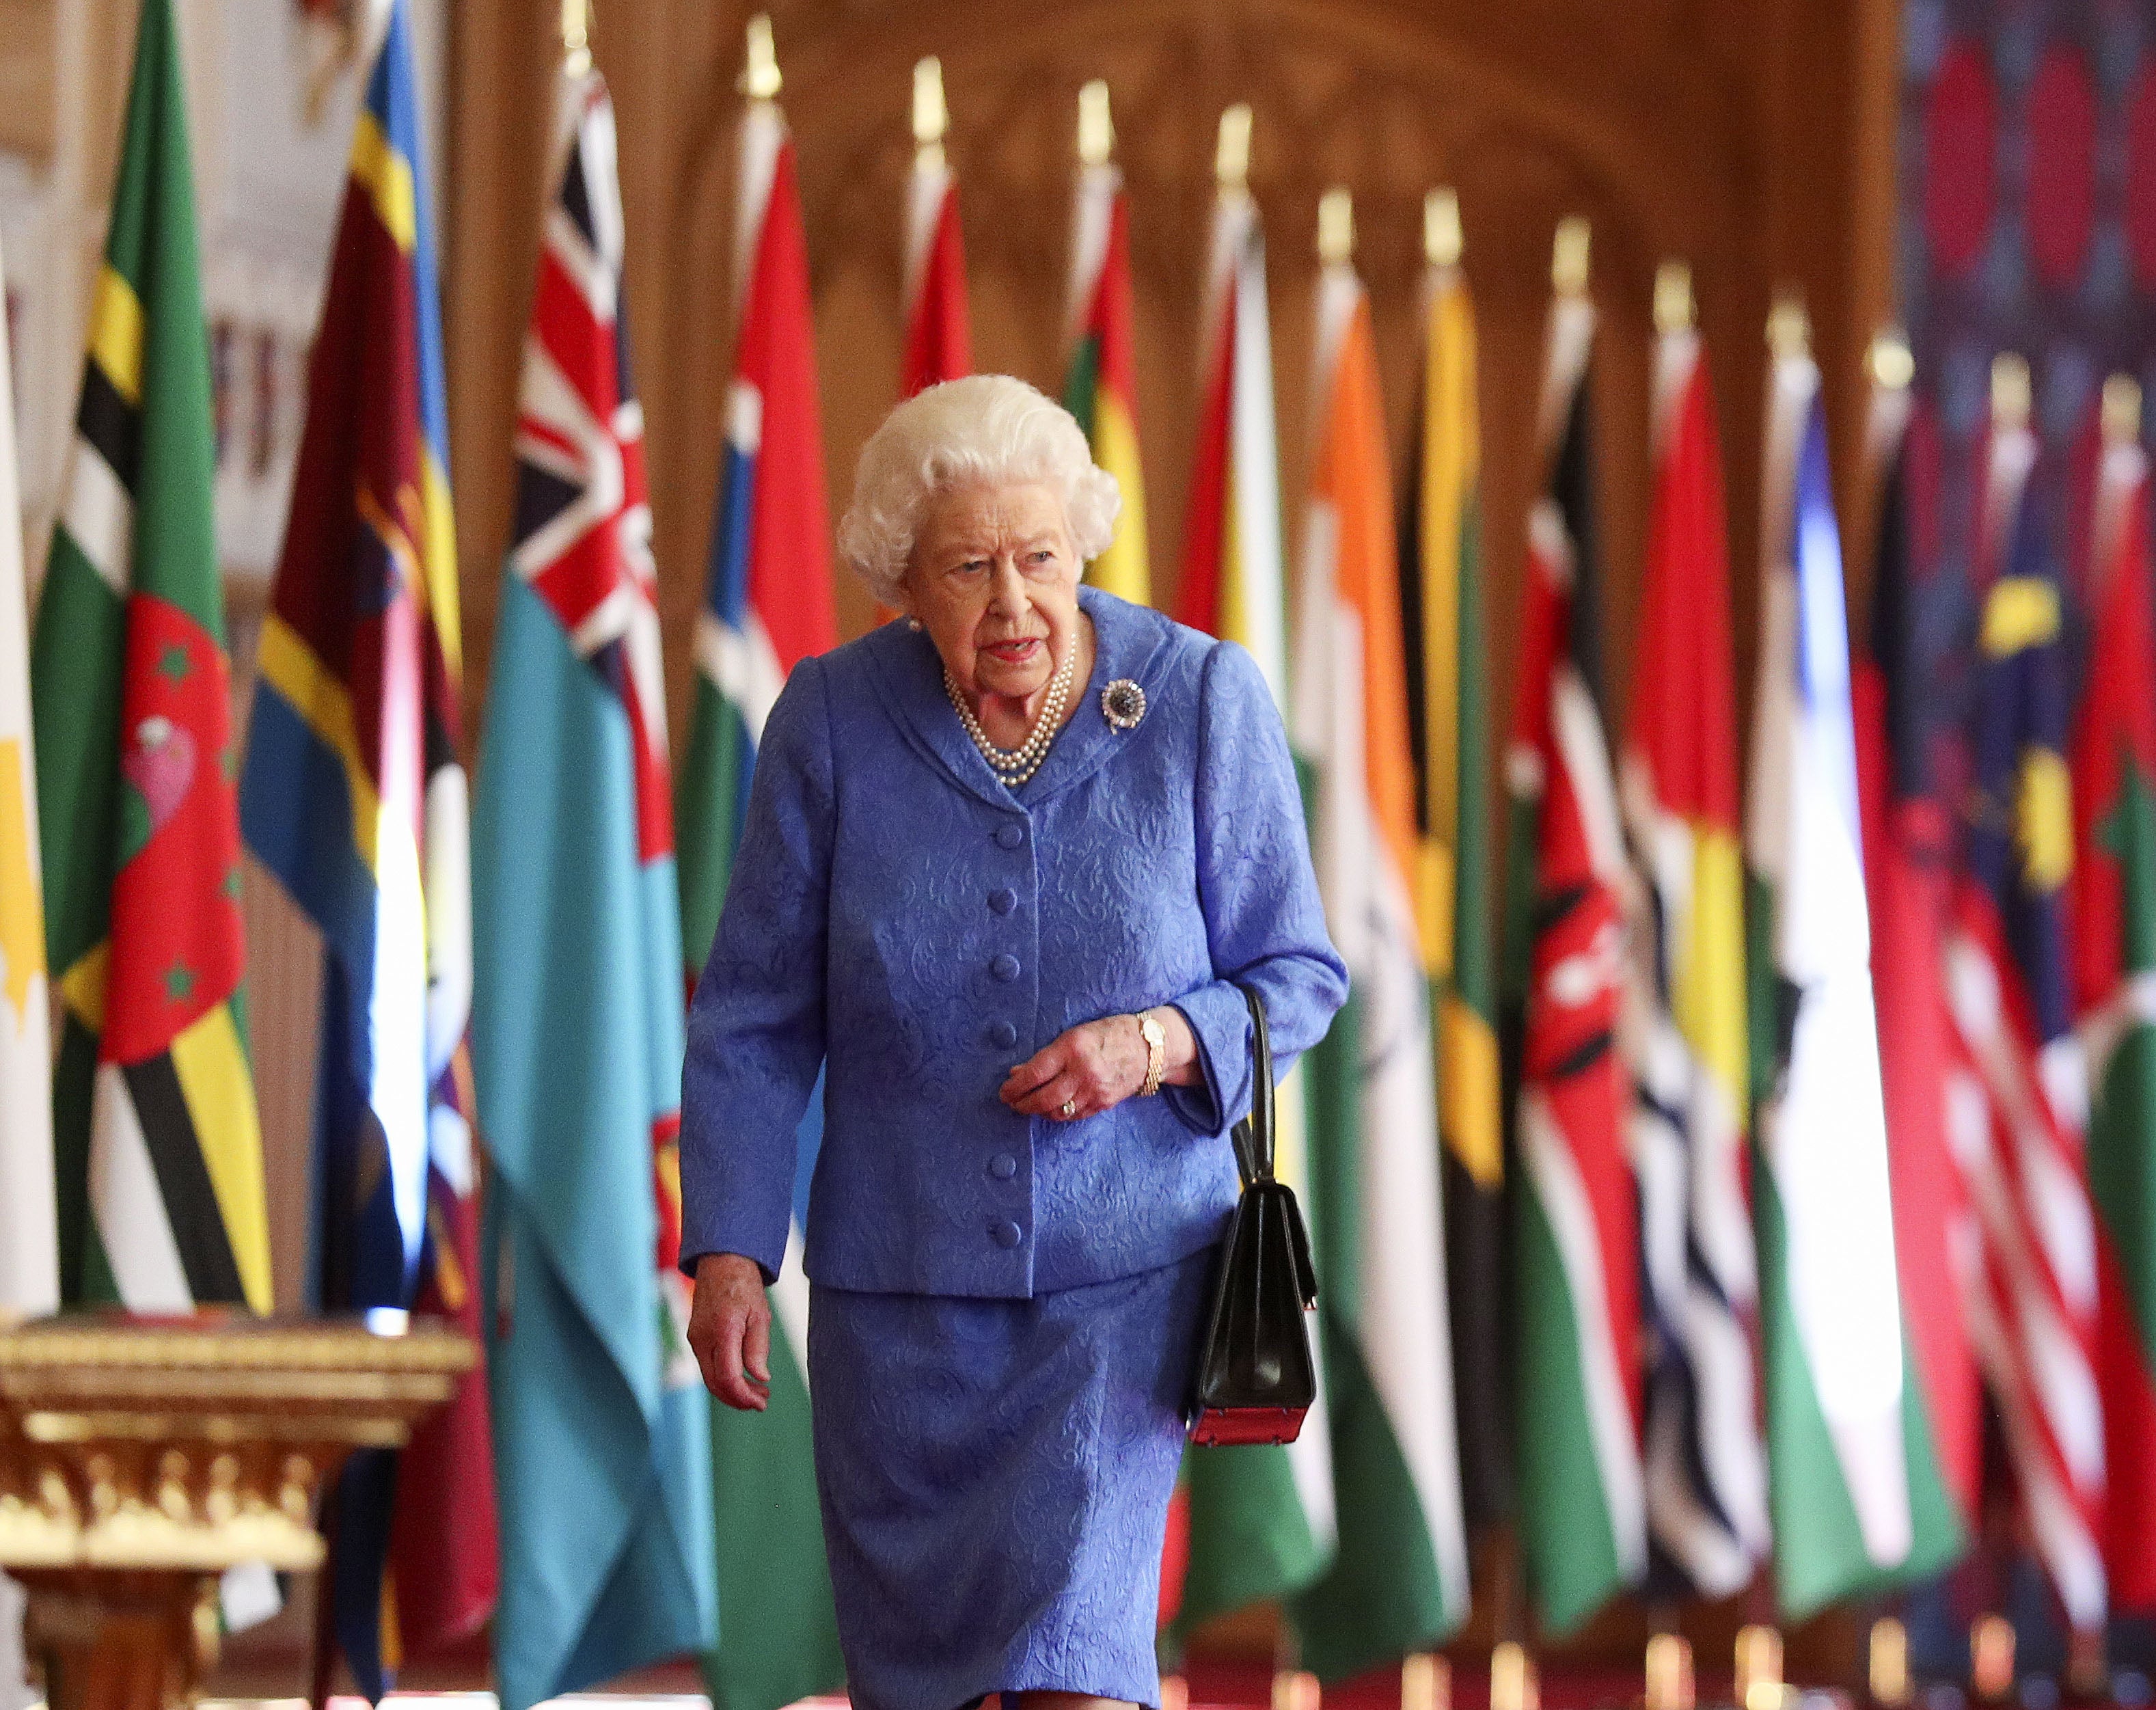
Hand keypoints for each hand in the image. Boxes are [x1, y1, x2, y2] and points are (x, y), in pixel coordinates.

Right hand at [688, 1252, 771, 1410]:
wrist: (721, 1262)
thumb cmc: (744, 1285)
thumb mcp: (760, 1314)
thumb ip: (758, 1348)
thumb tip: (760, 1378)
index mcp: (723, 1330)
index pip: (728, 1377)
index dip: (744, 1396)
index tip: (761, 1402)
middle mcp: (703, 1338)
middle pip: (715, 1384)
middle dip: (738, 1399)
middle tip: (761, 1401)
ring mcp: (695, 1338)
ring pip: (710, 1378)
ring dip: (731, 1391)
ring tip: (756, 1392)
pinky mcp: (695, 1337)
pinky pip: (707, 1366)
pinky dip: (723, 1378)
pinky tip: (742, 1377)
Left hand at [1001, 1007, 1198, 1119]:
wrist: (1147, 1048)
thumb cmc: (1107, 1034)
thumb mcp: (1074, 1035)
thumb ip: (1047, 1055)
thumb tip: (1018, 1073)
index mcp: (1072, 1048)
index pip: (1035, 1073)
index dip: (1015, 1087)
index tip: (1004, 1091)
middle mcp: (1083, 1072)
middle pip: (1043, 1098)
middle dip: (1023, 1104)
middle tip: (1012, 1103)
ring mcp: (1094, 1091)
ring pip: (1057, 1111)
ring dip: (1038, 1111)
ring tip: (1029, 1106)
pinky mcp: (1103, 1104)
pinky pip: (1073, 1116)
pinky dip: (1058, 1114)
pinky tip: (1050, 1109)